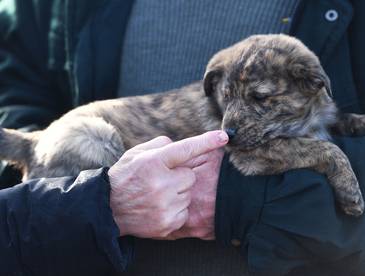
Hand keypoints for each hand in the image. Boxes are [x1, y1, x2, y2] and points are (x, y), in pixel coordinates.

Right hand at [108, 130, 227, 237]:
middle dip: (179, 177)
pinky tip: (158, 208)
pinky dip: (176, 209)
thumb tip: (183, 146)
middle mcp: (160, 183)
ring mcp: (164, 205)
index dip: (206, 142)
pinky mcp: (167, 223)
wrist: (107, 210)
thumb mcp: (137, 154)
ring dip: (177, 194)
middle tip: (161, 181)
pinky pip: (184, 211)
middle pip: (190, 176)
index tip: (223, 136)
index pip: (185, 149)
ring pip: (188, 194)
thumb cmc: (125, 177)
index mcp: (153, 162)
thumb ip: (162, 145)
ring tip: (156, 195)